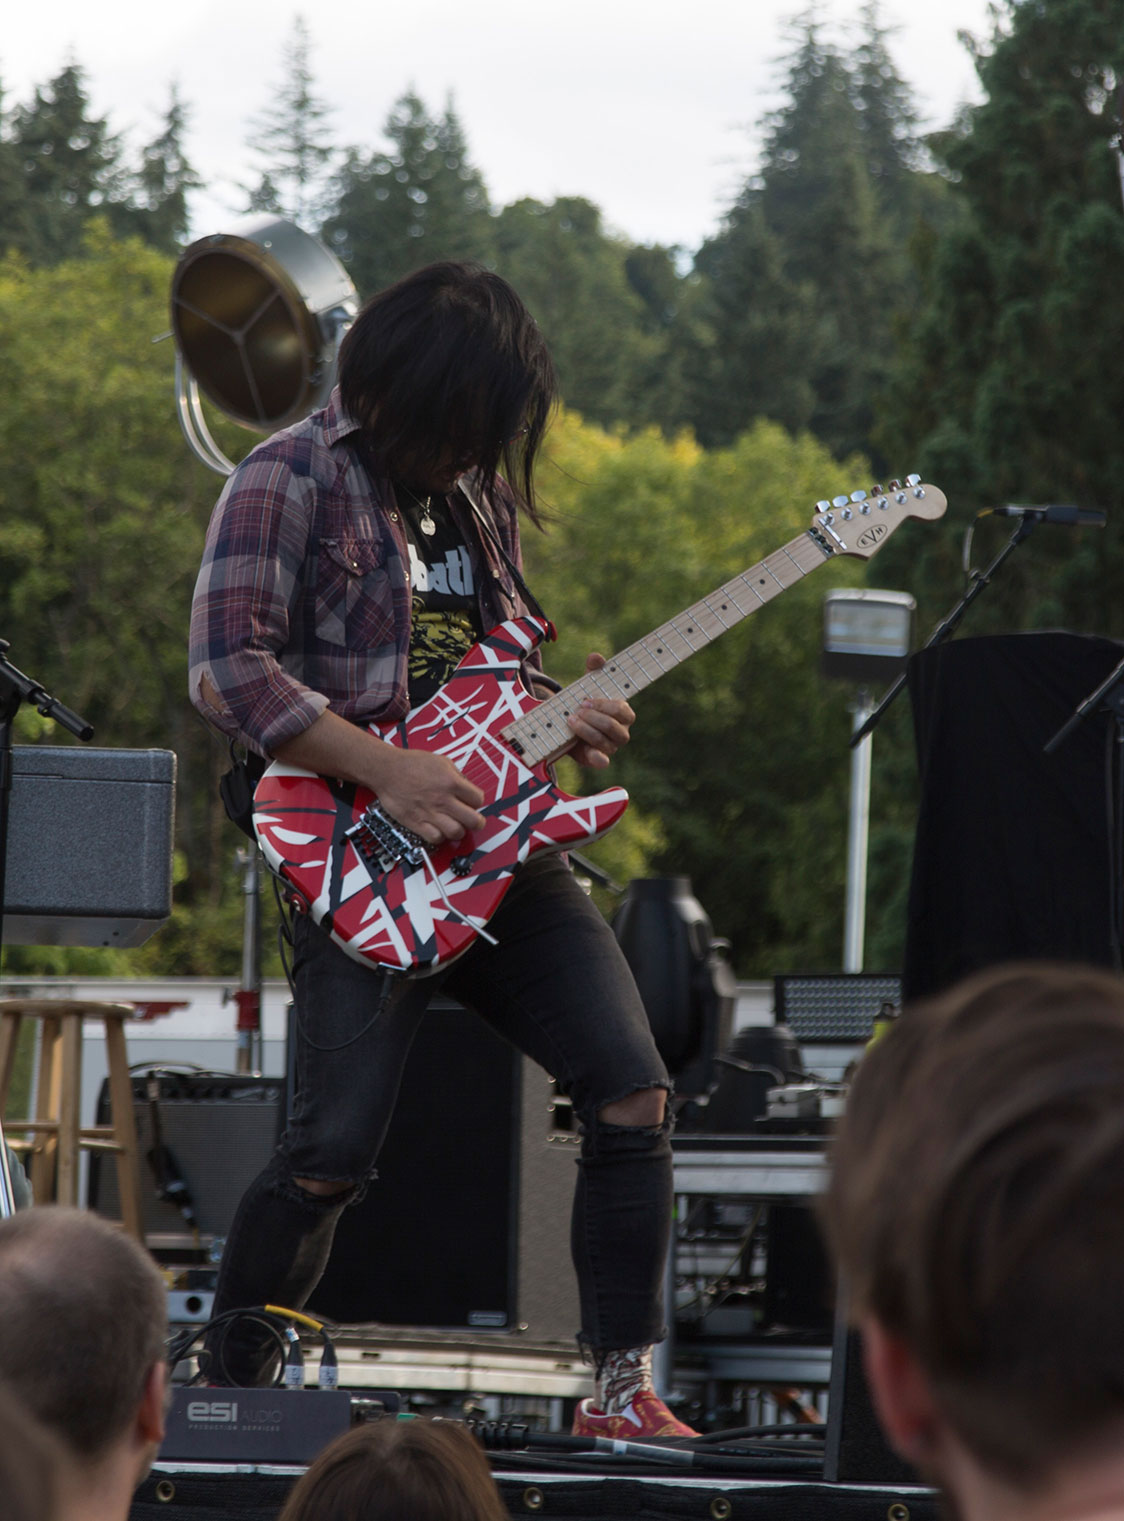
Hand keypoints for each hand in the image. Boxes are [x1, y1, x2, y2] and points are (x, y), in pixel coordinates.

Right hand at [375, 746, 485, 845]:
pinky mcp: (416, 822)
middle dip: (477, 822)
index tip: (472, 802)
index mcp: (451, 782)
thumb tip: (467, 787)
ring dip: (458, 831)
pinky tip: (438, 829)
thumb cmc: (411, 764)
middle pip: (473, 821)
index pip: (478, 800)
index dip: (477, 802)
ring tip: (454, 825)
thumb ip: (457, 776)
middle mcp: (443, 799)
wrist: (386, 770)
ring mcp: (430, 813)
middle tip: (473, 821)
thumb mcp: (442, 761)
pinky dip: (440, 836)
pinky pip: (436, 838)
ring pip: (456, 833)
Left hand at [567, 652, 634, 768]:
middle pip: (613, 727)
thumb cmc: (586, 703)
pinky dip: (597, 758)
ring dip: (585, 730)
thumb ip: (593, 670)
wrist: (570, 724)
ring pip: (604, 742)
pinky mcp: (596, 758)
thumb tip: (596, 657)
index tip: (585, 700)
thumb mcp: (588, 685)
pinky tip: (588, 751)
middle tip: (576, 710)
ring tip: (570, 720)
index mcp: (623, 714)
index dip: (604, 706)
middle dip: (593, 718)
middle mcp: (620, 732)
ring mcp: (610, 747)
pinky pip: (602, 761)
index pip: (622, 711)